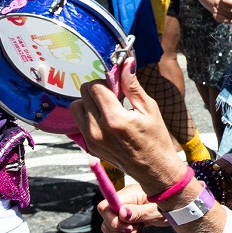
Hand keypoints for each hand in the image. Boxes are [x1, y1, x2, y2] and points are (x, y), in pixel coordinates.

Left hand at [69, 59, 183, 191]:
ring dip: (89, 103)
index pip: (95, 87)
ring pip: (76, 108)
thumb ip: (132, 85)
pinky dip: (88, 117)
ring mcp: (91, 141)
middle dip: (97, 90)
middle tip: (114, 96)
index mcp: (114, 119)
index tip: (117, 86)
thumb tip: (126, 62)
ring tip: (107, 108)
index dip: (106, 81)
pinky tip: (105, 121)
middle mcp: (98, 131)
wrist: (154, 170)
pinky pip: (79, 123)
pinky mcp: (89, 148)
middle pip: (83, 94)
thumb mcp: (149, 109)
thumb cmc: (156, 138)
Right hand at [96, 183, 170, 232]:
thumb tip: (122, 213)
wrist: (176, 207)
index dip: (112, 221)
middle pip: (106, 221)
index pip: (105, 207)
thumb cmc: (169, 205)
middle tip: (140, 231)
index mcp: (128, 195)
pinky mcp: (124, 222)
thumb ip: (139, 212)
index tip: (130, 228)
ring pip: (109, 230)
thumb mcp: (157, 211)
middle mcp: (121, 202)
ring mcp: (121, 212)